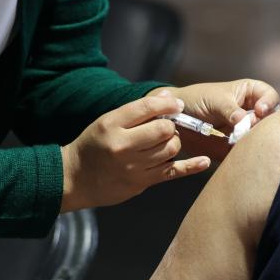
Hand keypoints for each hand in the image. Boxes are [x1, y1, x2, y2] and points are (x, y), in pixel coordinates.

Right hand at [60, 91, 211, 212]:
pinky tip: (205, 161)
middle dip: (170, 125)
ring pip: (170, 149)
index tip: (176, 104)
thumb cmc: (93, 145)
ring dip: (173, 142)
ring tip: (163, 142)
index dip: (167, 104)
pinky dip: (192, 166)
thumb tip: (168, 95)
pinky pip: (173, 172)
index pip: (147, 107)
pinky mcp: (142, 183)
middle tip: (165, 127)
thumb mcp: (107, 121)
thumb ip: (137, 110)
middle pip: (163, 129)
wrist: (74, 179)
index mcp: (112, 125)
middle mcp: (123, 146)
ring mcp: (133, 167)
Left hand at [150, 79, 279, 160]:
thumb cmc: (196, 99)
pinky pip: (247, 150)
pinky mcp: (237, 145)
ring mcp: (245, 129)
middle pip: (270, 119)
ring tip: (238, 138)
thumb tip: (242, 120)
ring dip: (253, 138)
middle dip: (263, 123)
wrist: (177, 118)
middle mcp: (251, 111)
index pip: (270, 96)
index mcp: (249, 93)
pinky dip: (244, 151)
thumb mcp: (213, 100)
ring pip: (260, 136)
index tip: (259, 111)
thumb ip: (229, 109)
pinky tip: (235, 149)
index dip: (268, 103)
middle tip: (249, 127)